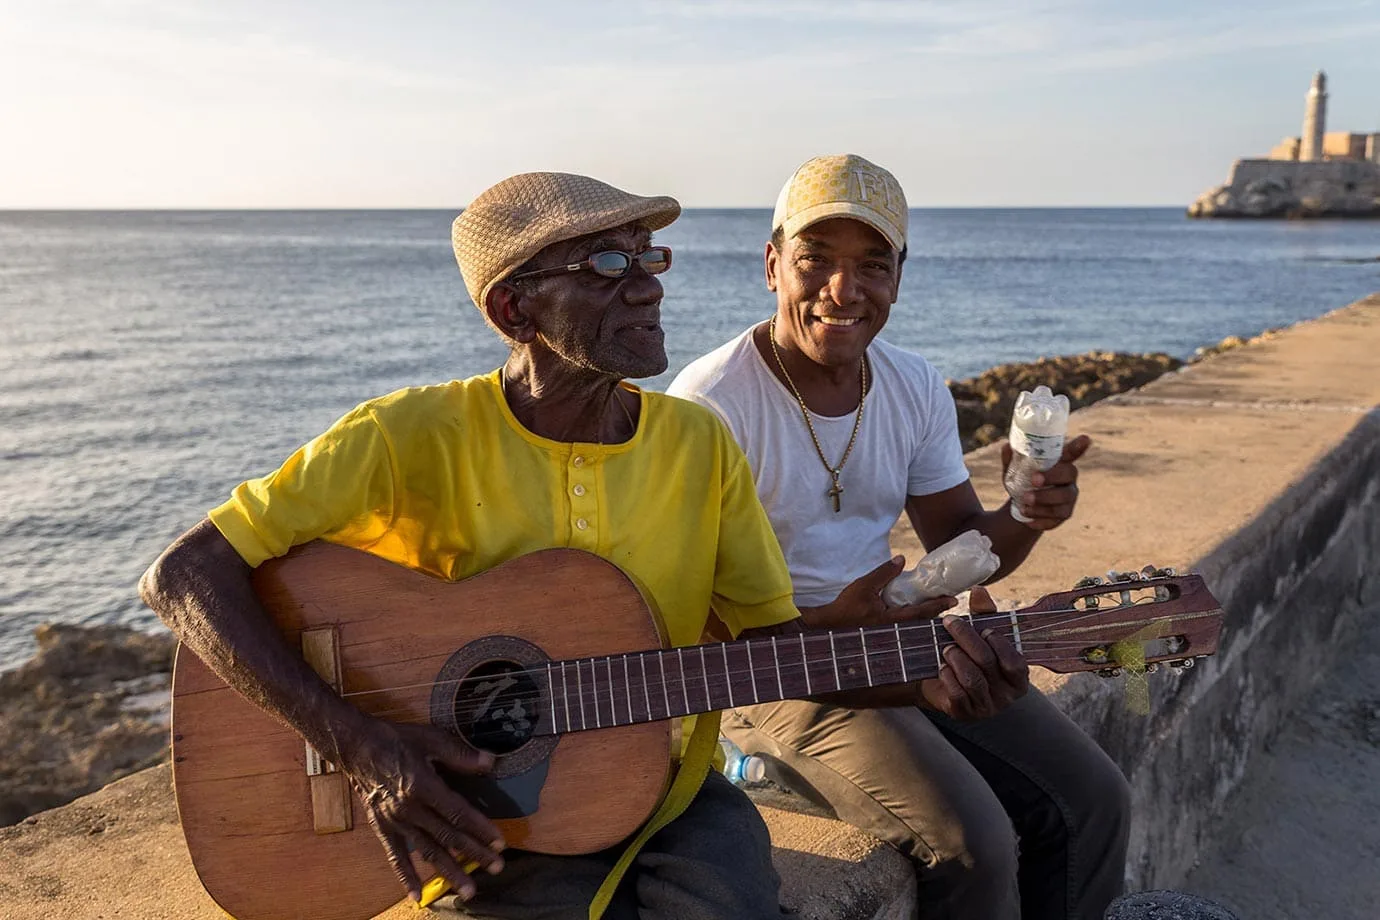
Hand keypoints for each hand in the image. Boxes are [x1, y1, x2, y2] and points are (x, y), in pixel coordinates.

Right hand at [337, 717, 505, 901]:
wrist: (356, 747)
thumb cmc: (396, 740)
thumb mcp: (430, 739)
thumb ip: (460, 754)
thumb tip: (490, 762)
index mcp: (423, 786)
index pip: (458, 814)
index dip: (481, 829)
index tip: (499, 843)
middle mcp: (411, 809)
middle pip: (448, 837)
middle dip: (474, 854)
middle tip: (496, 868)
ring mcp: (397, 822)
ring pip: (427, 851)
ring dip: (449, 871)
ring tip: (468, 890)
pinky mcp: (383, 828)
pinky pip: (396, 857)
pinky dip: (407, 877)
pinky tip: (417, 895)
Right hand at [799, 556, 957, 628]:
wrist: (828, 626)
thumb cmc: (845, 608)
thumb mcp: (863, 586)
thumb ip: (883, 573)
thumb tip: (901, 559)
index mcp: (891, 620)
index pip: (920, 612)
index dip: (938, 605)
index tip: (953, 599)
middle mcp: (894, 630)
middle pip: (922, 621)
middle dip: (938, 612)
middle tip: (953, 602)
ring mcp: (890, 634)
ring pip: (915, 625)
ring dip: (928, 615)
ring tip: (940, 606)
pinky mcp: (884, 632)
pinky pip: (905, 625)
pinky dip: (915, 618)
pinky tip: (917, 611)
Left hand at [918, 586, 1028, 719]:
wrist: (940, 683)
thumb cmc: (967, 655)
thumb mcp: (979, 634)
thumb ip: (984, 613)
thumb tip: (979, 591)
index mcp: (1018, 678)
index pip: (1015, 662)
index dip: (999, 643)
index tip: (983, 628)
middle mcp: (1006, 696)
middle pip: (987, 663)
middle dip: (967, 639)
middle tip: (951, 623)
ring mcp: (986, 708)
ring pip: (972, 679)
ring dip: (956, 658)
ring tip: (946, 647)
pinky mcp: (964, 714)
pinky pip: (957, 694)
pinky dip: (947, 677)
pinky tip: (941, 667)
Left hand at [1003, 434, 1090, 530]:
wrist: (1021, 506)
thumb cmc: (1022, 481)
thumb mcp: (1013, 470)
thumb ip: (1011, 459)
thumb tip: (1006, 446)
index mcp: (1059, 462)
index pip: (1071, 452)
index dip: (1079, 446)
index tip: (1085, 438)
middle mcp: (1069, 478)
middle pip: (1069, 474)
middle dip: (1052, 477)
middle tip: (1033, 480)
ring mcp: (1069, 497)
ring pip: (1063, 498)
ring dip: (1043, 500)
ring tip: (1024, 502)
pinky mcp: (1064, 515)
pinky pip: (1056, 518)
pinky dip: (1040, 519)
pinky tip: (1027, 518)